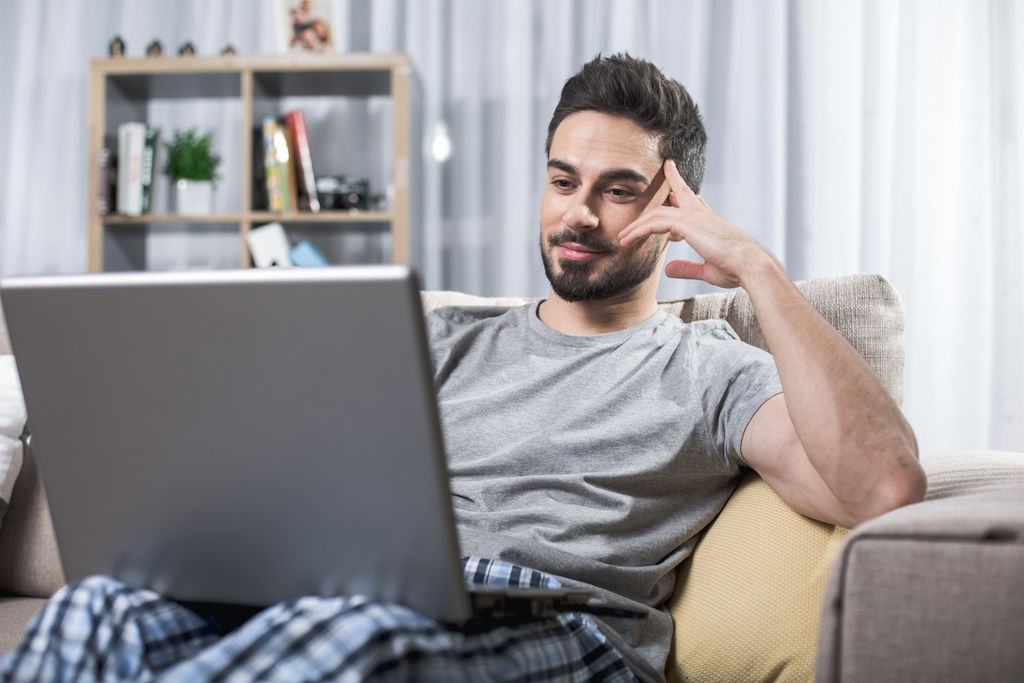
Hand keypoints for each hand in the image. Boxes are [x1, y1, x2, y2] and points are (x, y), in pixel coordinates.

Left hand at [617, 159, 764, 288]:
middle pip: (681, 193)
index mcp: (709, 223)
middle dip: (672, 180)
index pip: (695, 201)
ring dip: (638, 224)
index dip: (684, 192)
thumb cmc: (735, 268)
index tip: (677, 186)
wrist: (749, 265)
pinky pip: (656, 223)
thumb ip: (687, 267)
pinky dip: (639, 230)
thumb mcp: (707, 269)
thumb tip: (668, 269)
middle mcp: (702, 215)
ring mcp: (694, 216)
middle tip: (666, 167)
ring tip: (622, 236)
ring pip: (659, 213)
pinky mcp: (687, 223)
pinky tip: (627, 239)